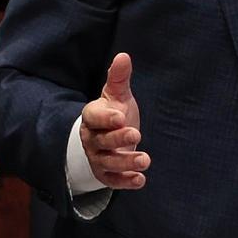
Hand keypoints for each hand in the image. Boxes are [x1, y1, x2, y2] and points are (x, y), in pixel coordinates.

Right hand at [80, 52, 149, 188]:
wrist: (108, 137)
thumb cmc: (114, 112)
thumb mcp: (117, 95)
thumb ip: (119, 78)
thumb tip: (123, 55)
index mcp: (92, 117)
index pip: (93, 117)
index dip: (105, 118)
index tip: (121, 116)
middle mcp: (91, 139)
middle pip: (101, 141)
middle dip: (118, 139)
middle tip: (136, 135)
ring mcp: (97, 158)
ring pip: (107, 162)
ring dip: (125, 163)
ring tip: (145, 160)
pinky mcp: (105, 174)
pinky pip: (112, 180)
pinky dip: (125, 182)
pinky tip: (140, 180)